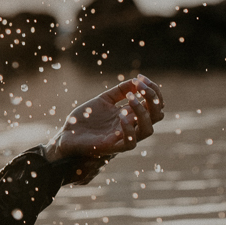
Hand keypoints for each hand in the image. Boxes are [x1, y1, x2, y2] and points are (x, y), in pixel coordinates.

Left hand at [46, 74, 164, 180]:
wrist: (68, 135)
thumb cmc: (87, 119)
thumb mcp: (104, 100)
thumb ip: (120, 91)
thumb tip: (137, 79)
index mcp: (131, 114)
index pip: (154, 104)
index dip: (153, 90)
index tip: (141, 77)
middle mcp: (131, 126)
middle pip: (157, 116)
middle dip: (152, 99)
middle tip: (139, 87)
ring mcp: (123, 137)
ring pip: (148, 130)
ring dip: (142, 112)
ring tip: (130, 98)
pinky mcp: (112, 147)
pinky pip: (130, 143)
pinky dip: (129, 129)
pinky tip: (121, 115)